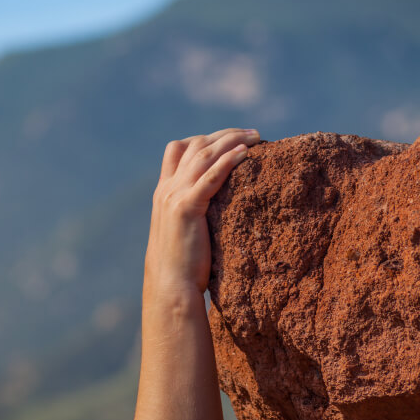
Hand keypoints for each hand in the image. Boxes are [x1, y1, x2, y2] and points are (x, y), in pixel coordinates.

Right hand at [144, 128, 260, 297]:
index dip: (205, 138)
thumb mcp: (182, 230)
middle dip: (225, 135)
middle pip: (195, 145)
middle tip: (253, 133)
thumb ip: (192, 212)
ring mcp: (174, 196)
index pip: (177, 149)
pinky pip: (210, 176)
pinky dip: (228, 160)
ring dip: (232, 141)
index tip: (230, 138)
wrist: (170, 285)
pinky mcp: (187, 208)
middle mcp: (166, 188)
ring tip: (256, 136)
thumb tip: (216, 208)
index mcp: (163, 191)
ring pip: (204, 155)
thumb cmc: (181, 264)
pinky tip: (245, 154)